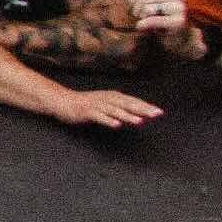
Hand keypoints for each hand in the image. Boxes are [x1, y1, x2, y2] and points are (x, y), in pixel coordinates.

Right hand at [48, 78, 169, 132]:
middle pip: (128, 104)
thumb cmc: (86, 105)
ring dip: (128, 116)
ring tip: (140, 122)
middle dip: (143, 109)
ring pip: (115, 110)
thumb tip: (140, 117)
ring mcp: (97, 105)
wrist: (62, 101)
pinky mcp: (86, 111)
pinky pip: (99, 116)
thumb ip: (122, 110)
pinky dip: (108, 120)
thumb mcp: (106, 105)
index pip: (133, 102)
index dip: (147, 106)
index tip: (160, 113)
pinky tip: (117, 125)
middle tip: (156, 114)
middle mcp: (107, 99)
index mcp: (113, 97)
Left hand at [127, 0, 195, 54]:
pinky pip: (152, 19)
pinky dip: (143, 25)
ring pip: (146, 8)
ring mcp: (180, 8)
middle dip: (136, 11)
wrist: (180, 41)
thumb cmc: (165, 19)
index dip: (133, 1)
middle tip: (142, 19)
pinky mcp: (179, 22)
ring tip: (147, 23)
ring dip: (141, 19)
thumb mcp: (155, 1)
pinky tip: (144, 28)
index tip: (137, 10)